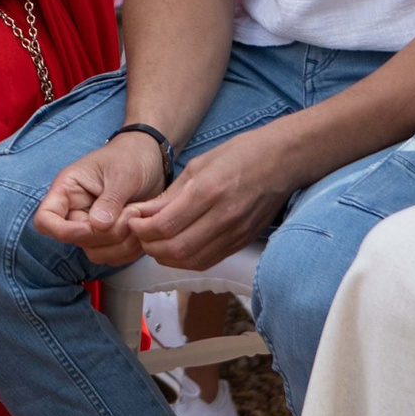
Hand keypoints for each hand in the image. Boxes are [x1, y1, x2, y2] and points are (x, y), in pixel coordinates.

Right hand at [34, 127, 175, 262]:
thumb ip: (109, 200)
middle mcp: (75, 210)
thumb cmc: (130, 157)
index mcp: (68, 189)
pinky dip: (128, 250)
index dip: (62, 231)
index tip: (90, 227)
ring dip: (120, 244)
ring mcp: (92, 225)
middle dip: (107, 234)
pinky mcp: (108, 235)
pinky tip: (140, 230)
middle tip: (132, 213)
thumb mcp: (122, 174)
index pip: (45, 220)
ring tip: (138, 219)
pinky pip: (112, 255)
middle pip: (76, 240)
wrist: (149, 159)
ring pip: (95, 252)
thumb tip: (97, 225)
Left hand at [120, 131, 297, 276]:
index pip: (165, 225)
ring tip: (154, 243)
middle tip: (139, 235)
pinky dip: (187, 260)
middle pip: (176, 249)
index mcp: (208, 191)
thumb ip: (171, 194)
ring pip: (192, 261)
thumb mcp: (199, 164)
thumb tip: (144, 214)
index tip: (132, 221)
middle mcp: (223, 216)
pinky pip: (209, 260)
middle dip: (150, 246)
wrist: (283, 161)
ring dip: (166, 257)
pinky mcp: (242, 242)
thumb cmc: (240, 154)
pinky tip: (176, 249)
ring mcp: (235, 233)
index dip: (141, 229)